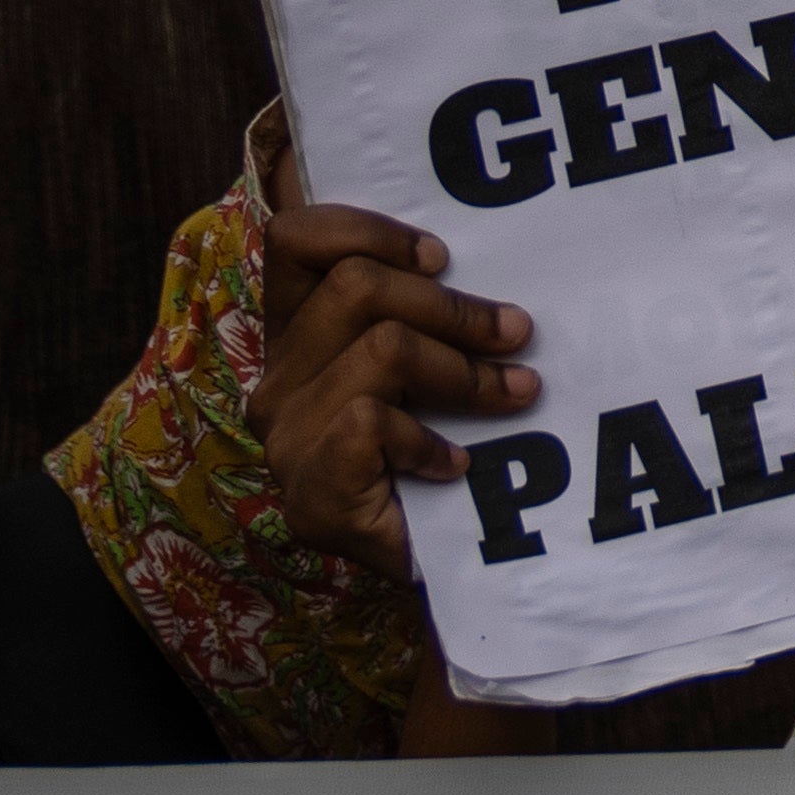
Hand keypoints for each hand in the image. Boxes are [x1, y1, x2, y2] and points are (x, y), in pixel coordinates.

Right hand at [262, 198, 536, 576]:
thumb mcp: (433, 361)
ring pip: (382, 348)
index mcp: (298, 337)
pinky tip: (455, 464)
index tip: (443, 257)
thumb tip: (495, 244)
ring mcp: (287, 439)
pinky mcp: (311, 489)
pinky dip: (429, 438)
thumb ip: (428, 308)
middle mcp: (278, 381)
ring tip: (516, 393)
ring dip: (467, 370)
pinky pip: (373, 420)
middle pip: (357, 287)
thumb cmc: (446, 448)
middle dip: (454, 305)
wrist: (448, 564)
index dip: (367, 230)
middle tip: (517, 331)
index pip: (293, 241)